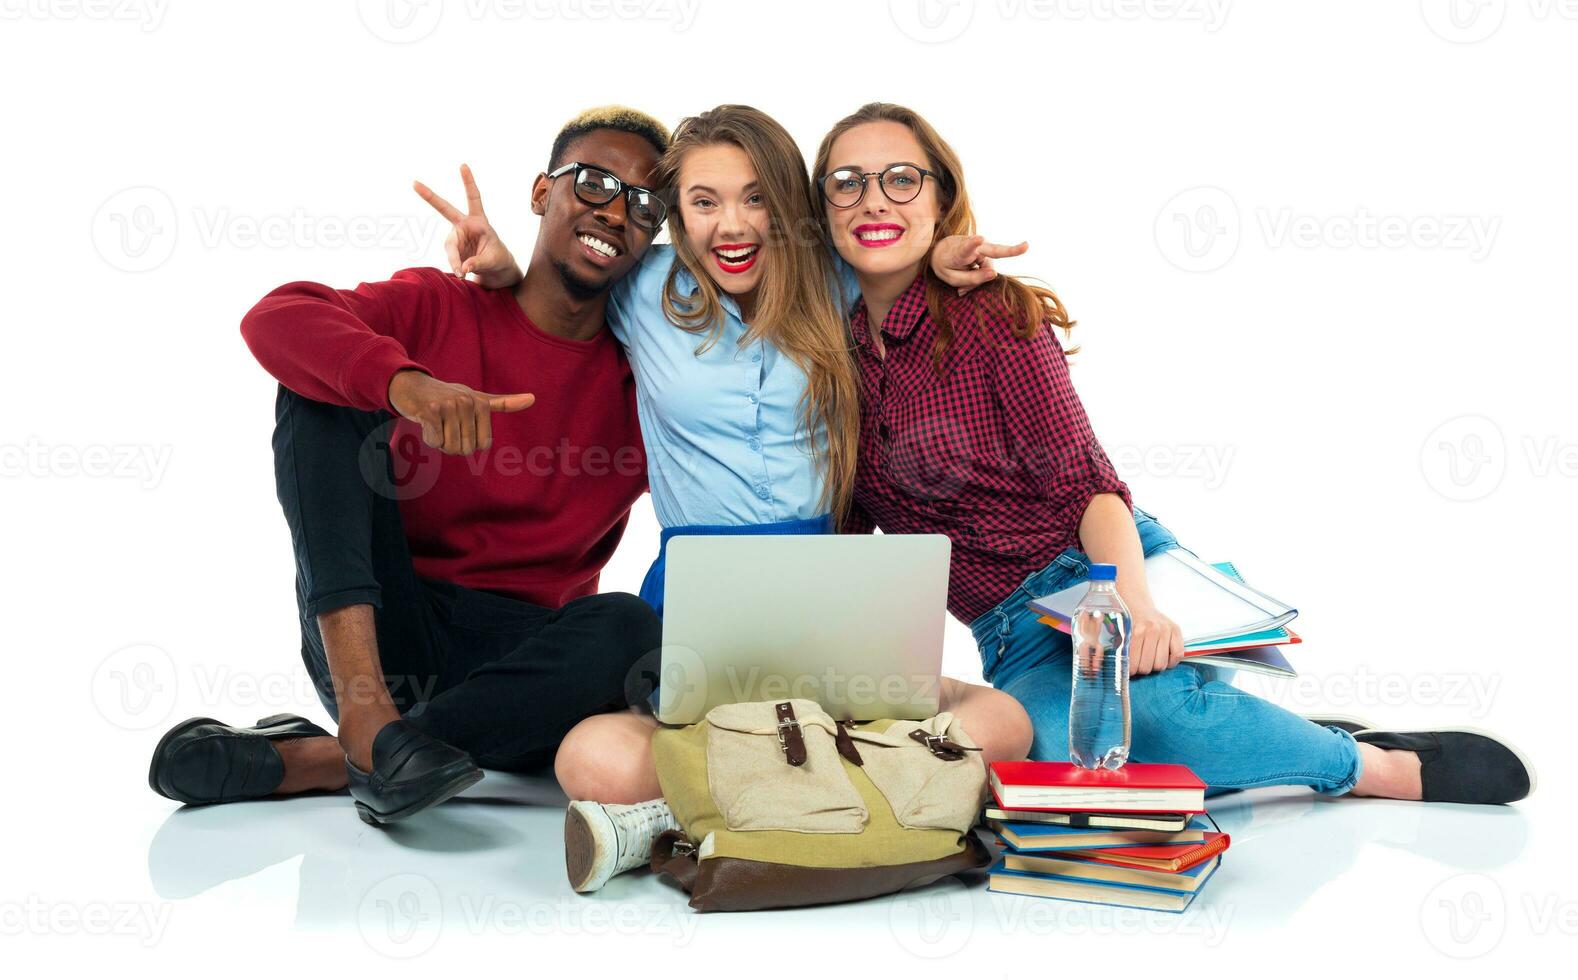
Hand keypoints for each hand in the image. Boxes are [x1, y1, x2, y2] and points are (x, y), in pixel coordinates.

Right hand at [387, 369, 533, 455]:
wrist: (412, 386)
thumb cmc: (447, 396)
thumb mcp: (477, 398)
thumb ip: (502, 403)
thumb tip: (532, 399)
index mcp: (481, 404)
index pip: (482, 446)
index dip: (468, 443)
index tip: (460, 425)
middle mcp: (467, 403)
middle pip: (466, 449)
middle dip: (452, 444)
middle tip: (445, 425)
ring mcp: (449, 406)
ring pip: (450, 447)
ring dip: (439, 441)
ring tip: (436, 423)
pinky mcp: (430, 411)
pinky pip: (435, 441)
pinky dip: (429, 438)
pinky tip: (425, 423)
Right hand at [413, 165, 522, 288]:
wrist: (495, 270)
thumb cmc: (498, 259)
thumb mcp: (494, 260)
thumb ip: (479, 262)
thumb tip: (463, 268)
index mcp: (479, 221)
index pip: (473, 198)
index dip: (468, 182)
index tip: (463, 166)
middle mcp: (464, 226)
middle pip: (445, 209)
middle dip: (429, 196)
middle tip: (414, 183)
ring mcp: (456, 237)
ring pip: (450, 248)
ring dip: (455, 261)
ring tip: (463, 273)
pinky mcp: (452, 249)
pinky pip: (451, 259)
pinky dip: (456, 267)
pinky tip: (463, 274)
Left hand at [931, 234, 1029, 293]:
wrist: (941, 251)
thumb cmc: (945, 265)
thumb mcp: (952, 277)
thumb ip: (971, 279)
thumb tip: (994, 274)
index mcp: (957, 252)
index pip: (965, 249)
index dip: (972, 244)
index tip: (980, 238)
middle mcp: (973, 246)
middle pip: (993, 251)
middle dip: (1010, 250)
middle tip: (1026, 246)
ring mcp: (982, 246)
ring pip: (989, 270)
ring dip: (978, 279)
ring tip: (962, 282)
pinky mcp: (988, 249)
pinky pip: (989, 269)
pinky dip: (980, 276)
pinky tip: (966, 280)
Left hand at [1125, 600, 1185, 676]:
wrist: (1139, 607)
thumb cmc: (1130, 624)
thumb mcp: (1122, 635)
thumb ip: (1124, 652)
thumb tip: (1125, 672)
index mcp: (1136, 632)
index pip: (1134, 664)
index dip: (1131, 671)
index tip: (1130, 671)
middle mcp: (1152, 630)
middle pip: (1147, 666)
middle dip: (1142, 669)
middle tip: (1140, 664)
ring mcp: (1165, 630)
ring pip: (1161, 664)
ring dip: (1155, 666)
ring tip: (1151, 659)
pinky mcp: (1176, 630)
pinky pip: (1178, 655)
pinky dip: (1171, 661)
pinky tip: (1164, 658)